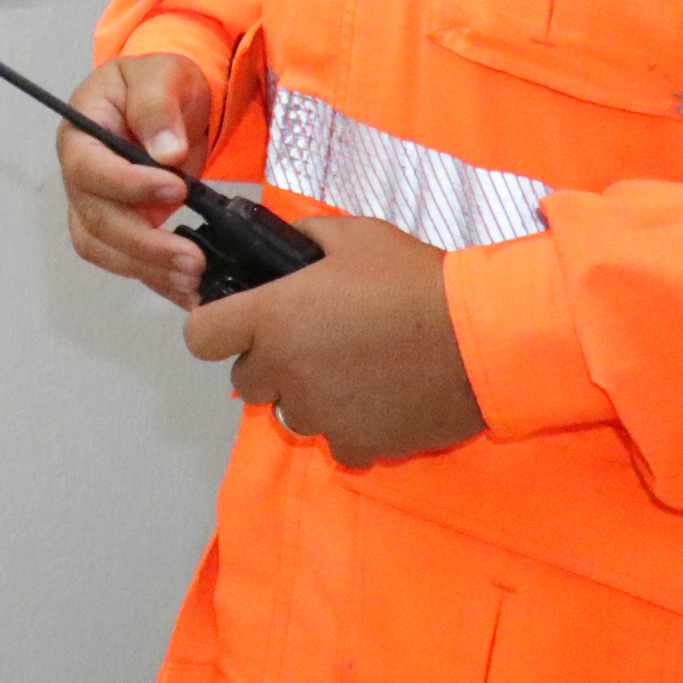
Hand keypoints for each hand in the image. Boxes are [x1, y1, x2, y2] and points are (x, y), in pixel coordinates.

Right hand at [57, 52, 217, 308]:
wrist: (172, 103)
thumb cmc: (158, 82)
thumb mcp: (162, 74)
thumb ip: (158, 107)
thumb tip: (167, 153)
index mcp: (81, 133)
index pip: (89, 167)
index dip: (127, 185)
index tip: (176, 188)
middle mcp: (81, 175)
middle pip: (95, 220)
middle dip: (143, 243)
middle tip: (192, 256)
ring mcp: (99, 205)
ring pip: (105, 249)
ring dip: (147, 268)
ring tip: (193, 278)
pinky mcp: (123, 227)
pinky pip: (128, 261)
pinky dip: (156, 278)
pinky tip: (189, 291)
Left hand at [182, 215, 483, 467]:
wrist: (482, 337)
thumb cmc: (414, 280)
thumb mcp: (357, 236)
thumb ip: (308, 239)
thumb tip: (290, 245)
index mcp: (271, 318)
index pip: (200, 337)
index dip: (218, 329)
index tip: (243, 323)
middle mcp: (284, 372)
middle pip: (247, 381)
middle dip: (271, 363)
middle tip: (316, 342)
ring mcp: (320, 415)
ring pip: (292, 414)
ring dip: (311, 397)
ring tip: (357, 371)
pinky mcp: (358, 446)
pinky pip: (338, 444)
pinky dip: (353, 428)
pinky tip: (382, 402)